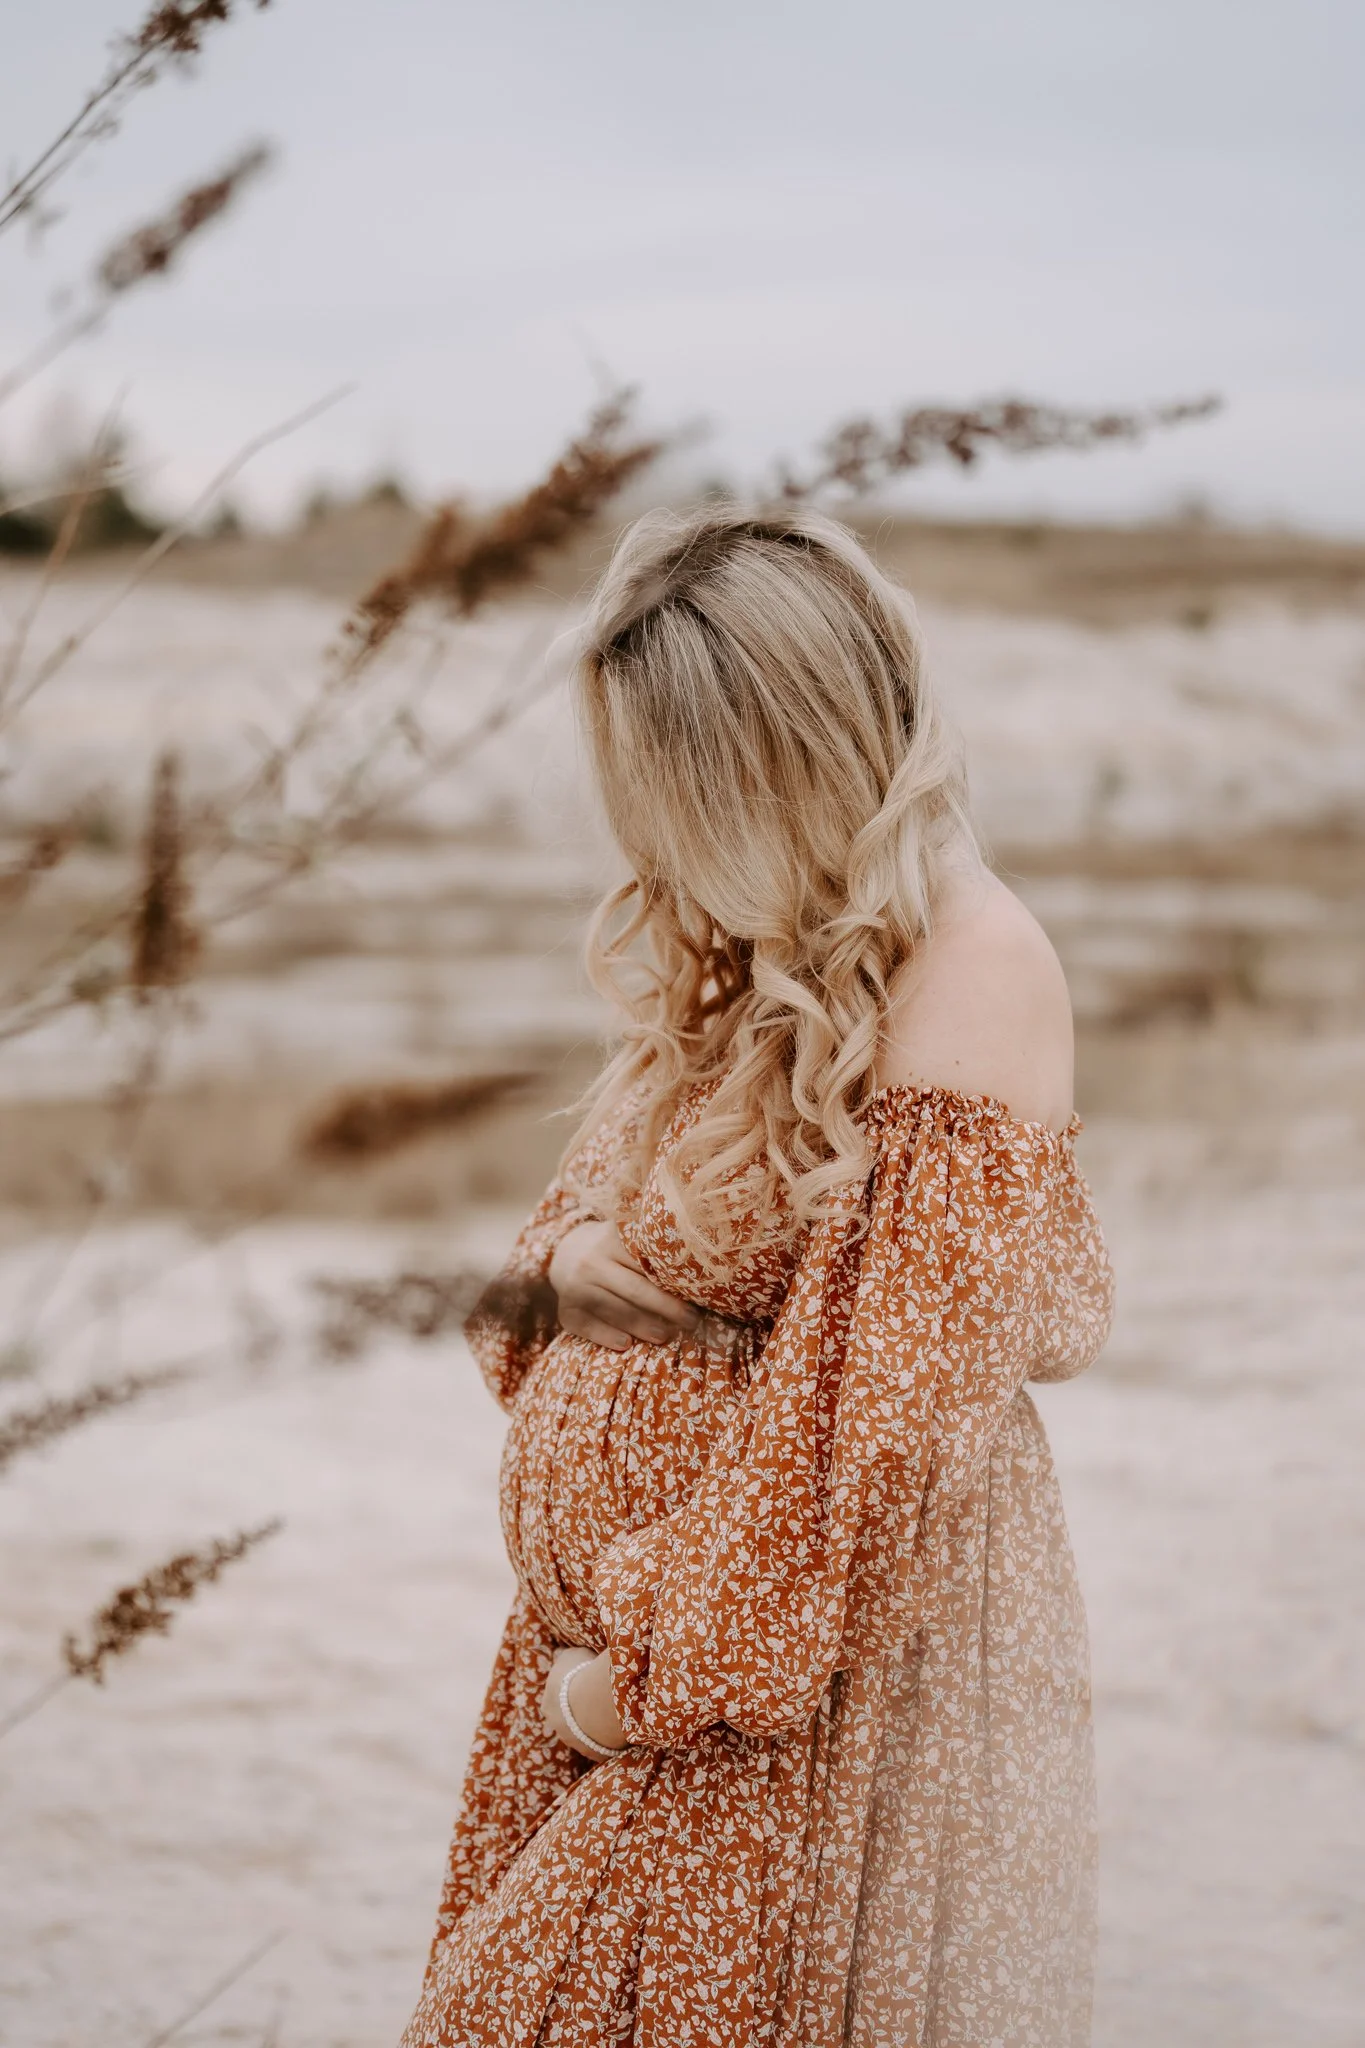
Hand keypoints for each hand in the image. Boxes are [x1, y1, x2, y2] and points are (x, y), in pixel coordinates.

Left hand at [542, 1646, 628, 1758]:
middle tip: (600, 1697)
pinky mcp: (593, 1753)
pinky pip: (602, 1745)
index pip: (558, 1698)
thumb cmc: (582, 1673)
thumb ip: (564, 1658)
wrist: (597, 1701)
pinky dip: (608, 1736)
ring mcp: (575, 1743)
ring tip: (613, 1709)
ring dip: (596, 1724)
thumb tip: (559, 1654)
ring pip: (585, 1733)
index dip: (573, 1689)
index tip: (587, 1682)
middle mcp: (557, 1727)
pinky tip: (619, 1724)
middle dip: (582, 1709)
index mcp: (548, 1704)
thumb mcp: (569, 1656)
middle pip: (569, 1718)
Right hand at [548, 1221, 698, 1351]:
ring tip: (666, 1335)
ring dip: (644, 1327)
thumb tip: (698, 1264)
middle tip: (691, 1321)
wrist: (563, 1253)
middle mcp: (591, 1263)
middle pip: (636, 1291)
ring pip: (615, 1312)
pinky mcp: (566, 1311)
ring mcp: (574, 1288)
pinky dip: (608, 1337)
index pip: (647, 1264)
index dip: (674, 1283)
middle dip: (668, 1309)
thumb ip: (649, 1245)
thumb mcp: (624, 1237)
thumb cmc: (609, 1247)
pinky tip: (627, 1344)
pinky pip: (589, 1328)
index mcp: (610, 1240)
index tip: (697, 1297)